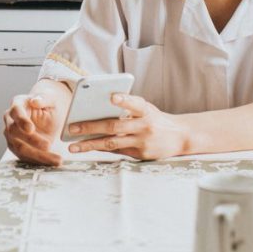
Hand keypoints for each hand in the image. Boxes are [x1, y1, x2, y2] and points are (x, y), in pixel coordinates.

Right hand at [3, 94, 63, 165]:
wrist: (48, 112)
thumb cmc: (49, 103)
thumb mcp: (51, 97)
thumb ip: (44, 98)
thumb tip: (35, 101)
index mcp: (17, 104)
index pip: (16, 112)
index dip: (22, 121)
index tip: (31, 129)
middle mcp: (10, 119)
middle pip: (14, 132)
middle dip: (31, 140)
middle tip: (48, 145)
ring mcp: (11, 135)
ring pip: (19, 148)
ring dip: (38, 155)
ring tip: (56, 159)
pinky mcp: (17, 147)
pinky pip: (25, 157)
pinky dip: (38, 161)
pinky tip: (52, 162)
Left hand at [65, 93, 187, 160]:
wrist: (180, 136)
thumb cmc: (155, 118)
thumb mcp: (147, 109)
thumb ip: (128, 109)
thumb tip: (97, 110)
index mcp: (146, 110)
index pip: (135, 103)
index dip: (124, 100)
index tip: (112, 97)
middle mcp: (145, 125)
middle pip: (115, 126)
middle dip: (91, 126)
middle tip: (72, 127)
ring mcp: (142, 141)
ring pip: (112, 143)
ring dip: (90, 144)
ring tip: (73, 145)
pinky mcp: (140, 154)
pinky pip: (116, 151)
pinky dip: (100, 148)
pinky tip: (87, 147)